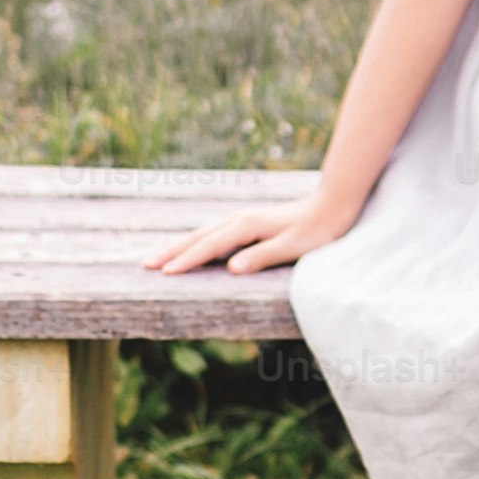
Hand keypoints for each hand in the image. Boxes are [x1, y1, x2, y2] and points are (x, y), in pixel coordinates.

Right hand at [150, 193, 359, 275]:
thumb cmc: (317, 230)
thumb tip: (231, 268)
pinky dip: (195, 241)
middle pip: (198, 237)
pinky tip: (191, 248)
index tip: (165, 273)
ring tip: (158, 258)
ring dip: (180, 245)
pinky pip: (213, 233)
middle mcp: (239, 219)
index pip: (209, 246)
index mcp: (246, 226)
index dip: (187, 260)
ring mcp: (242, 219)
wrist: (333, 205)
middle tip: (145, 265)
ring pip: (203, 233)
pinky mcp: (247, 223)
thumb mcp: (293, 247)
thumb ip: (262, 257)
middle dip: (172, 251)